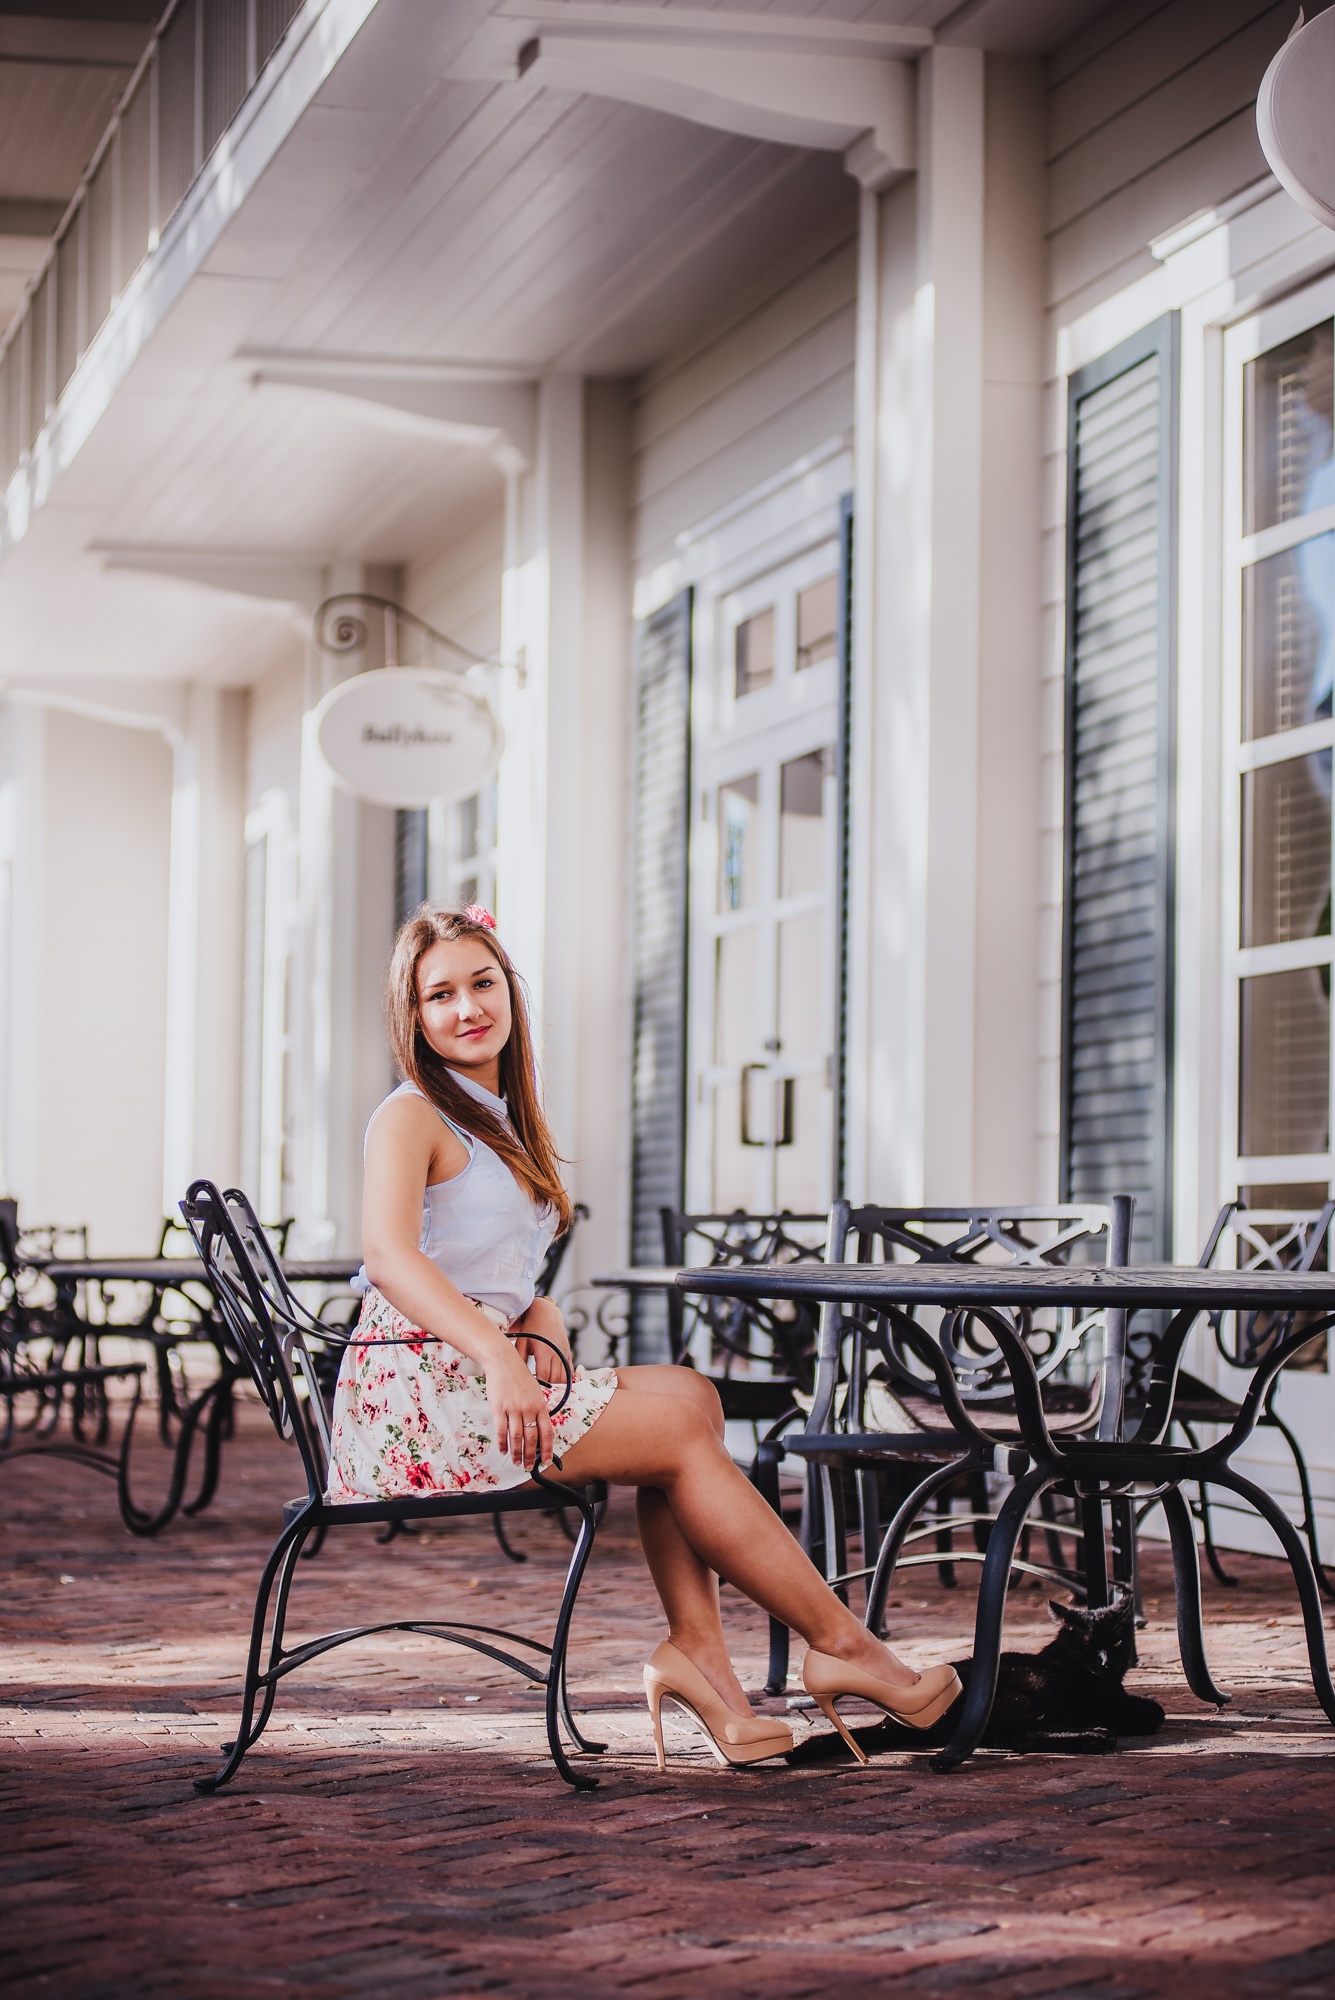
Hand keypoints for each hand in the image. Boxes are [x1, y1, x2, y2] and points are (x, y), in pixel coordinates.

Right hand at [484, 1343, 555, 1471]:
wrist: (503, 1362)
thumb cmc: (519, 1377)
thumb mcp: (535, 1391)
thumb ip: (537, 1409)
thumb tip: (538, 1429)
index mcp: (540, 1405)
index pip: (547, 1432)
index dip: (548, 1449)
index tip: (547, 1461)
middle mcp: (529, 1409)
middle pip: (532, 1438)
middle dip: (531, 1456)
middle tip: (528, 1467)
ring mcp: (513, 1409)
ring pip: (517, 1437)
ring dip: (517, 1453)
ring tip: (516, 1462)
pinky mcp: (499, 1408)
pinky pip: (502, 1430)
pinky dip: (503, 1443)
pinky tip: (503, 1450)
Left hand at [511, 1298, 571, 1386]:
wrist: (547, 1314)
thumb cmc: (531, 1328)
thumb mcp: (522, 1341)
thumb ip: (520, 1357)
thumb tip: (517, 1375)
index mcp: (543, 1350)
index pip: (544, 1375)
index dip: (540, 1385)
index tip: (533, 1391)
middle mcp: (556, 1353)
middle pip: (555, 1378)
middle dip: (547, 1386)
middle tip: (538, 1392)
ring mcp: (564, 1353)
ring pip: (564, 1377)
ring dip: (556, 1383)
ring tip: (547, 1387)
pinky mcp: (568, 1353)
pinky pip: (569, 1371)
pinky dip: (564, 1378)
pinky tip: (556, 1381)